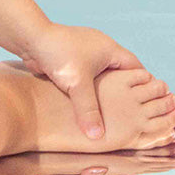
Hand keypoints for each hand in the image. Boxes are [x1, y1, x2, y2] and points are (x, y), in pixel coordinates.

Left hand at [20, 23, 144, 139]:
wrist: (29, 38)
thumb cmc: (57, 53)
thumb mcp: (76, 84)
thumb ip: (88, 110)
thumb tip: (97, 136)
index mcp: (110, 49)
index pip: (138, 70)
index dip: (144, 88)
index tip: (145, 107)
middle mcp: (100, 49)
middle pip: (121, 73)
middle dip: (124, 92)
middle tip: (130, 114)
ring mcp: (85, 52)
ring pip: (101, 75)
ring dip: (104, 90)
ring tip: (109, 112)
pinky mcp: (70, 58)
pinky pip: (85, 75)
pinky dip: (87, 87)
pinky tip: (86, 103)